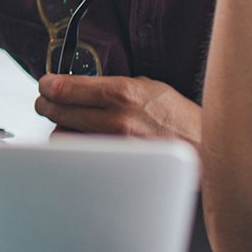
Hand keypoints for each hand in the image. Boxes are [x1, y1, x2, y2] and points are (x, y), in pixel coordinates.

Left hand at [35, 74, 200, 145]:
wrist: (206, 150)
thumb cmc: (179, 118)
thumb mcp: (150, 87)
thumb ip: (114, 86)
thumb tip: (82, 87)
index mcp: (123, 93)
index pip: (65, 88)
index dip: (47, 86)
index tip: (45, 85)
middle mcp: (116, 119)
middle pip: (57, 111)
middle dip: (46, 104)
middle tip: (46, 102)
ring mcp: (113, 147)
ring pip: (62, 137)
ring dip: (61, 128)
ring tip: (68, 123)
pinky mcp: (114, 166)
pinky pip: (80, 156)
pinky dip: (76, 148)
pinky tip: (83, 143)